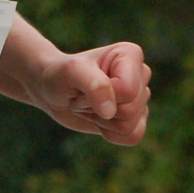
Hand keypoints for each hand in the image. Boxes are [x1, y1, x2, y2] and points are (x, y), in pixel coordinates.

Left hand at [26, 41, 150, 145]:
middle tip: (82, 96)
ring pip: (129, 126)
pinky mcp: (136, 118)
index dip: (99, 95)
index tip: (82, 86)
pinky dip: (110, 133)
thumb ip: (94, 86)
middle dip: (97, 109)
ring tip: (89, 104)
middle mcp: (141, 74)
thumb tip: (111, 111)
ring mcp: (140, 97)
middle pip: (129, 110)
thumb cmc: (61, 75)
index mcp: (130, 55)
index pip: (127, 90)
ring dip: (100, 121)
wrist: (52, 91)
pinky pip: (132, 137)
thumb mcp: (71, 72)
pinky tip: (98, 118)